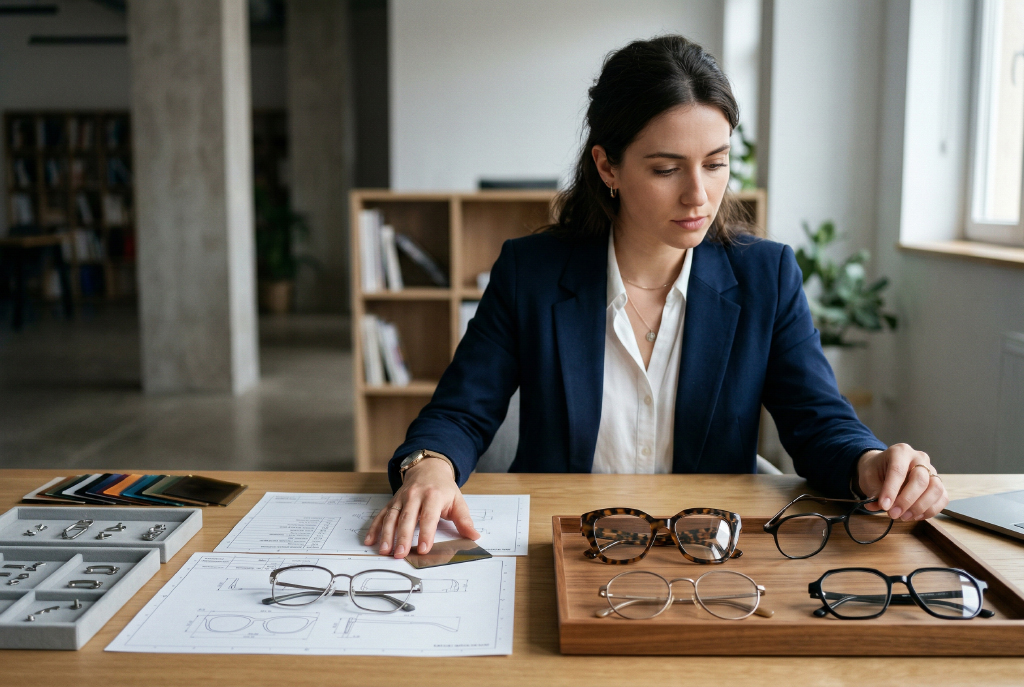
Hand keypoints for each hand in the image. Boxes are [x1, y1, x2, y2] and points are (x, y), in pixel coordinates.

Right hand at [363, 457, 479, 558]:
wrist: (428, 468)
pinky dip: (374, 528)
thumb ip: (464, 520)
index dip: (427, 533)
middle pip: (408, 518)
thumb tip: (474, 536)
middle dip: (403, 537)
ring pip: (392, 517)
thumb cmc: (443, 488)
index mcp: (433, 496)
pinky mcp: (392, 502)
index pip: (429, 517)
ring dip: (386, 534)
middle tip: (400, 554)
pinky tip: (370, 540)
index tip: (424, 549)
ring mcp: (401, 499)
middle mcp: (415, 496)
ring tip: (385, 550)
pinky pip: (381, 515)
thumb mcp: (457, 500)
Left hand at [856, 444, 948, 520]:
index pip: (898, 470)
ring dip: (920, 507)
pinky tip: (915, 516)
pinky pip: (942, 498)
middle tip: (893, 514)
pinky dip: (930, 510)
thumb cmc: (876, 471)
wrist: (882, 467)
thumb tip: (884, 508)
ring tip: (904, 516)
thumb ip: (877, 492)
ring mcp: (931, 470)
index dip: (891, 490)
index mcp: (900, 452)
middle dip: (907, 501)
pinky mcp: (938, 483)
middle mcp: (919, 458)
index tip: (884, 506)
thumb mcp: (868, 478)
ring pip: (936, 489)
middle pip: (921, 480)